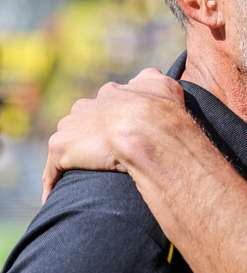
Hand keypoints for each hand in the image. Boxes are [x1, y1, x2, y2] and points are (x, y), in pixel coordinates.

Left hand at [42, 68, 185, 201]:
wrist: (148, 134)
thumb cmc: (163, 114)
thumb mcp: (166, 86)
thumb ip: (154, 79)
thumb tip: (147, 76)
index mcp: (113, 93)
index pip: (108, 102)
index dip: (116, 117)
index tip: (124, 131)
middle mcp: (89, 105)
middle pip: (84, 118)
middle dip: (91, 132)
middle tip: (107, 153)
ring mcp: (73, 126)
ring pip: (68, 140)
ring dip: (74, 153)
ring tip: (84, 174)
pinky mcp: (62, 147)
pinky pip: (54, 168)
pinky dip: (54, 180)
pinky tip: (56, 195)